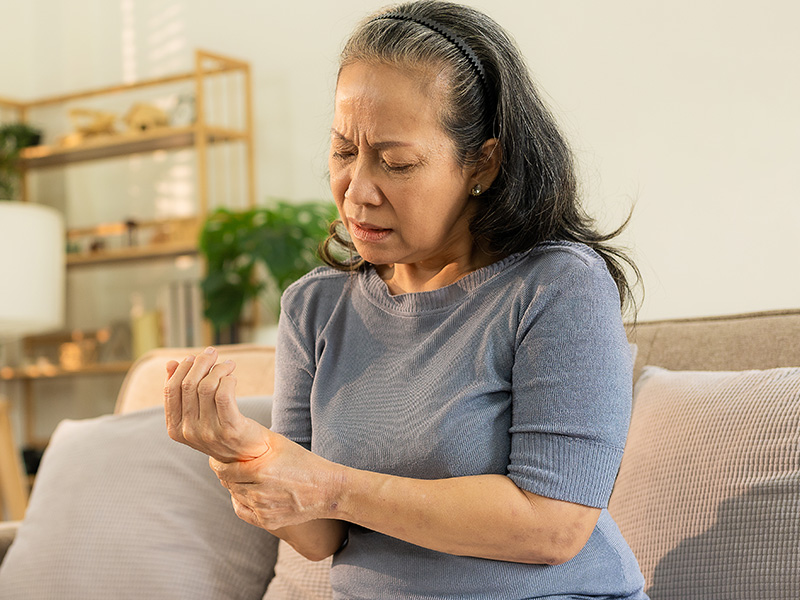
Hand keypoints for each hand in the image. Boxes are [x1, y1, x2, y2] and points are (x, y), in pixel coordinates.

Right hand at [164, 347, 268, 462]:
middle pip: (189, 385)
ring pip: (207, 386)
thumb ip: (182, 391)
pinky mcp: (230, 428)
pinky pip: (224, 394)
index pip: (171, 390)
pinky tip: (232, 377)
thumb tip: (170, 363)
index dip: (181, 369)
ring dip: (218, 368)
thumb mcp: (196, 414)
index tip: (193, 357)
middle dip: (201, 363)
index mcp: (175, 428)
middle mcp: (189, 432)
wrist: (248, 454)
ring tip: (228, 365)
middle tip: (212, 353)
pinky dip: (228, 379)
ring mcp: (208, 432)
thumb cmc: (220, 428)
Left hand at [210, 432, 344, 530]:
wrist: (327, 490)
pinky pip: (244, 511)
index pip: (225, 470)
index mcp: (260, 471)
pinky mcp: (268, 522)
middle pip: (229, 484)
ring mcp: (263, 510)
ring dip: (236, 487)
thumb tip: (233, 434)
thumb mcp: (281, 444)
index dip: (217, 464)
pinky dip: (242, 502)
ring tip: (243, 477)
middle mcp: (259, 493)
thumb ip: (256, 440)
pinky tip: (247, 493)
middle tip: (227, 466)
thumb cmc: (305, 463)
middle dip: (226, 475)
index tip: (215, 459)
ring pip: (236, 497)